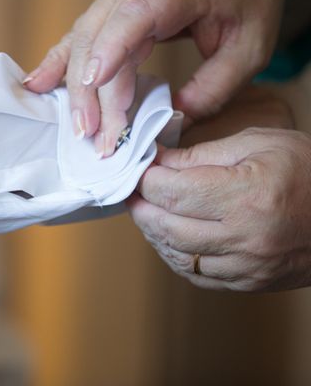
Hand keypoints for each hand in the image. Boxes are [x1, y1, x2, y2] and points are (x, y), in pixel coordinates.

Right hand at [24, 0, 310, 157]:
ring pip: (82, 38)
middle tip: (98, 138)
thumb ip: (214, 86)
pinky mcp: (108, 6)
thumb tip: (170, 119)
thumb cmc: (247, 1)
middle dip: (93, 91)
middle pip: (99, 34)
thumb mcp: (250, 48)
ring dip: (76, 87)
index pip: (137, 13)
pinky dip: (57, 62)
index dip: (112, 47)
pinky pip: (77, 35)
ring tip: (80, 129)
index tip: (94, 85)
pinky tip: (37, 84)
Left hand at [129, 125, 310, 291]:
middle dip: (141, 206)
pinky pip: (197, 275)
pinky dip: (174, 255)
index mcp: (246, 195)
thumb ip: (202, 154)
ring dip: (153, 232)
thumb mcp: (259, 143)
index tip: (138, 168)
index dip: (145, 179)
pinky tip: (168, 237)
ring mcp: (248, 266)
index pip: (171, 191)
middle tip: (132, 190)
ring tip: (146, 211)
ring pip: (177, 254)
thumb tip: (159, 161)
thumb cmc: (308, 170)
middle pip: (167, 225)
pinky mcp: (250, 282)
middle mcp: (245, 236)